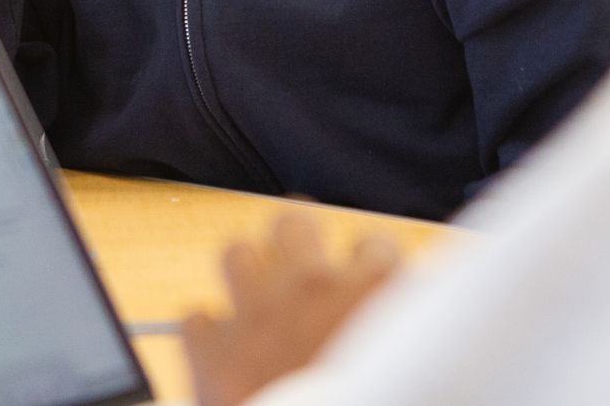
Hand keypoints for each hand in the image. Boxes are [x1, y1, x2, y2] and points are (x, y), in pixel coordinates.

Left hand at [181, 216, 400, 405]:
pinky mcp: (210, 348)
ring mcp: (255, 311)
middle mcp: (312, 285)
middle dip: (295, 238)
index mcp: (372, 289)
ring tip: (253, 298)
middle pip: (293, 221)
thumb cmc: (374, 399)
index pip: (372, 244)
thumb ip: (409, 332)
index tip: (363, 281)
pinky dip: (206, 335)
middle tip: (299, 262)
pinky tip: (219, 350)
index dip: (366, 264)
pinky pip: (195, 319)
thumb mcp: (414, 367)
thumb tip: (415, 316)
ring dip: (244, 276)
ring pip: (235, 253)